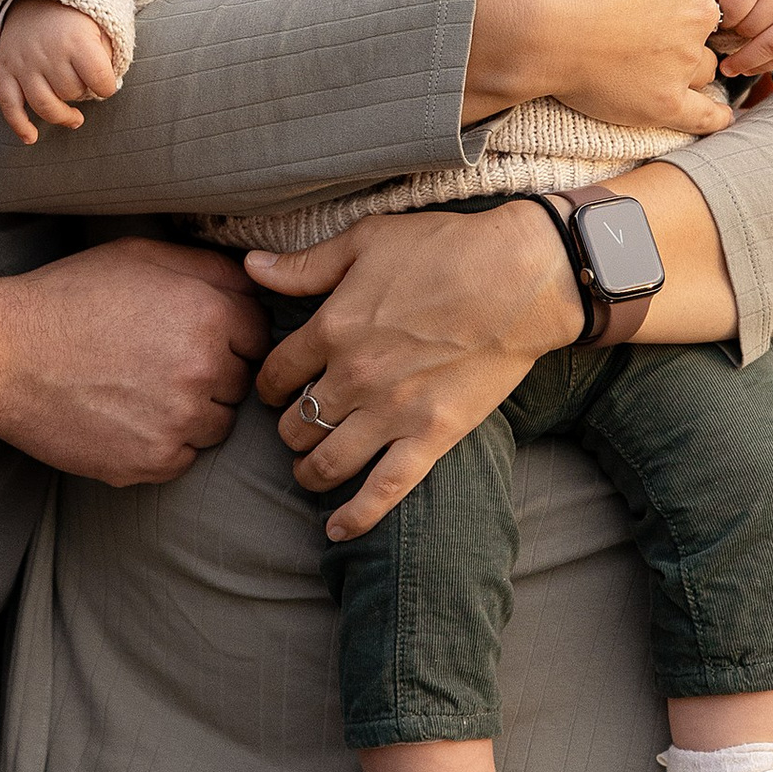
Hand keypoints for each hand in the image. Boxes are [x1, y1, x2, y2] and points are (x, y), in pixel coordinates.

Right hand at [0, 0, 122, 143]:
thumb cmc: (73, 18)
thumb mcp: (98, 25)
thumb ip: (106, 55)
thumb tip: (105, 89)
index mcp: (76, 40)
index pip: (99, 80)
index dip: (107, 87)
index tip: (105, 83)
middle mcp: (48, 53)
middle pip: (71, 92)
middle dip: (82, 92)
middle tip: (84, 82)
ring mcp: (23, 63)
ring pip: (44, 105)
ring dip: (62, 116)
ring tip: (74, 119)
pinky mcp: (5, 69)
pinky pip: (8, 104)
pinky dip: (18, 124)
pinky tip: (30, 138)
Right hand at [0, 237, 262, 484]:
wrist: (2, 355)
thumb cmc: (69, 297)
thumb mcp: (140, 256)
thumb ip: (209, 267)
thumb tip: (257, 281)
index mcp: (208, 314)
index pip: (259, 333)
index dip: (227, 332)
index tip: (192, 334)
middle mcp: (203, 370)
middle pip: (241, 381)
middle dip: (212, 372)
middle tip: (159, 361)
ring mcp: (180, 421)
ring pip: (217, 424)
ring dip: (192, 411)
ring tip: (141, 390)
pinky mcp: (153, 462)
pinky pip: (185, 457)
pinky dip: (164, 443)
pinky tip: (127, 417)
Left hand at [248, 205, 582, 542]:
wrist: (520, 278)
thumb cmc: (445, 249)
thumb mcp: (367, 240)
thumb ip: (306, 265)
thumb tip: (252, 268)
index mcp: (333, 328)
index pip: (277, 373)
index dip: (268, 385)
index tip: (274, 390)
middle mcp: (354, 377)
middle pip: (297, 421)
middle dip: (288, 428)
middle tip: (296, 427)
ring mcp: (392, 412)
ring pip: (327, 461)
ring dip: (309, 471)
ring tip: (307, 470)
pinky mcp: (432, 437)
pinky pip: (384, 490)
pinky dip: (357, 516)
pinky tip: (336, 531)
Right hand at [462, 0, 730, 134]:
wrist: (535, 16)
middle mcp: (700, 11)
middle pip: (703, 20)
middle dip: (679, 22)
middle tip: (638, 26)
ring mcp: (684, 59)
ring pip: (702, 64)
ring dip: (688, 64)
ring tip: (656, 66)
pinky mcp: (665, 101)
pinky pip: (702, 115)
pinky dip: (712, 117)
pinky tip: (718, 118)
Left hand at [713, 0, 772, 78]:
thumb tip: (695, 26)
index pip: (735, 5)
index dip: (721, 17)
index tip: (714, 20)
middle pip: (750, 28)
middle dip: (731, 37)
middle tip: (717, 40)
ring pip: (768, 48)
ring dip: (744, 62)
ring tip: (726, 69)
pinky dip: (762, 66)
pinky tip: (745, 68)